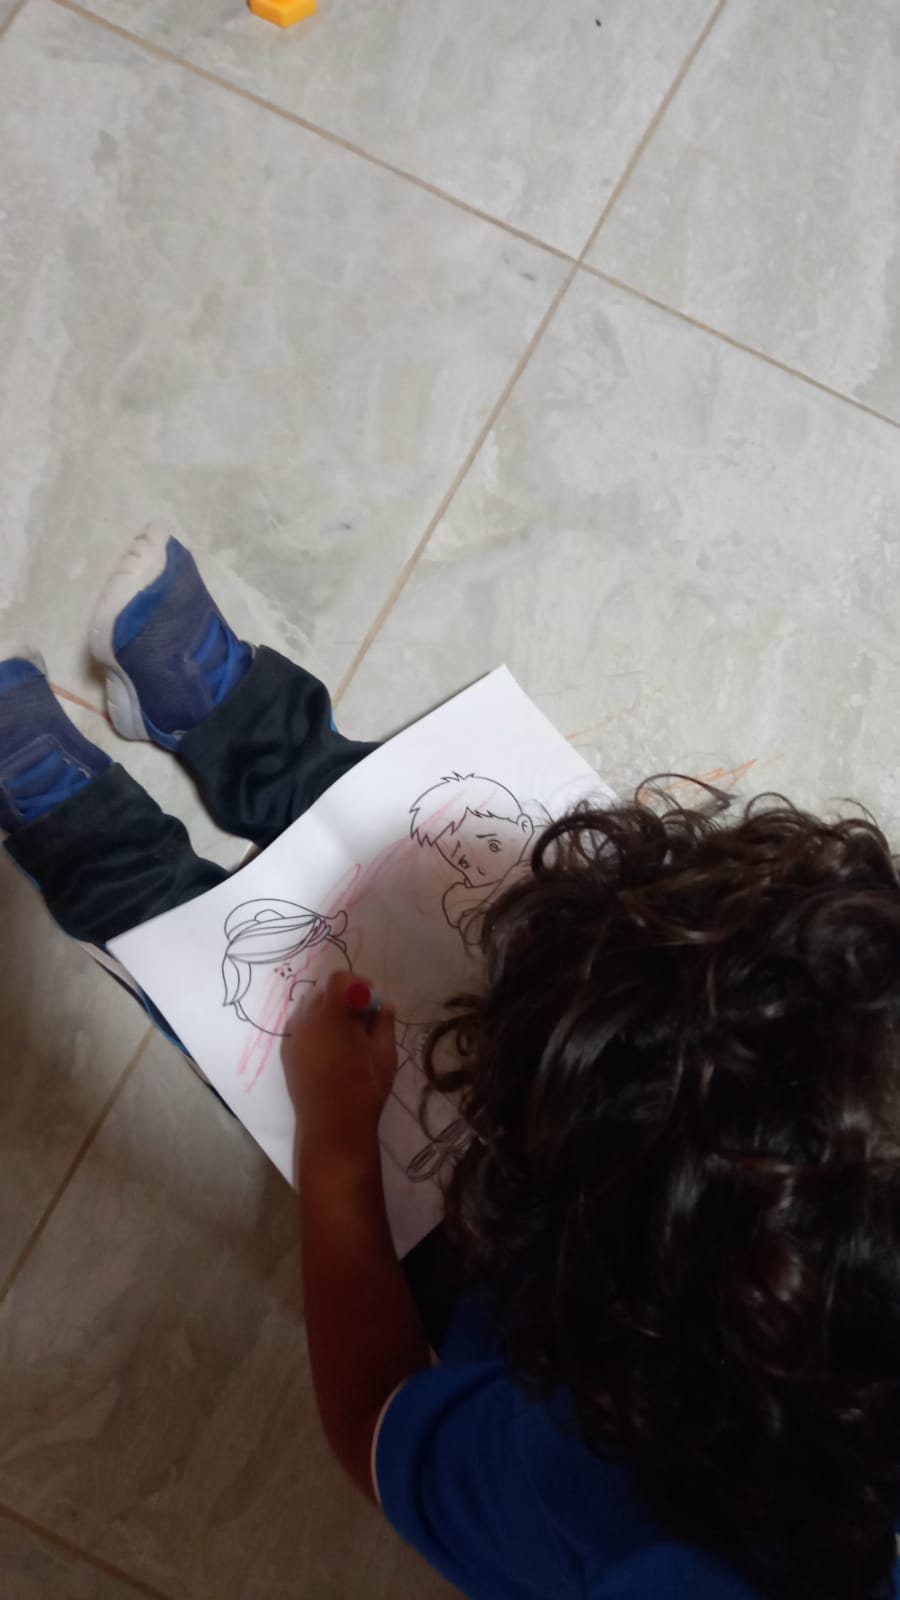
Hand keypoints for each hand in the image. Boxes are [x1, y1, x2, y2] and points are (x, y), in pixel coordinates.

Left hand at [283, 970, 396, 1149]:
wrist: (333, 1127)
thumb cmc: (364, 1088)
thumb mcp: (385, 1053)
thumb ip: (384, 1023)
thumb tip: (385, 1006)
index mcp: (330, 1015)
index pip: (339, 980)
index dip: (357, 982)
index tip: (371, 997)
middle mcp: (305, 1020)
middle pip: (323, 992)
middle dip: (344, 997)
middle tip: (362, 1017)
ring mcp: (292, 1037)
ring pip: (309, 1008)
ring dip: (327, 1011)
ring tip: (345, 1034)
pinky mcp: (286, 1053)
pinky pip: (299, 1027)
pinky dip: (315, 1027)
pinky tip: (329, 1048)